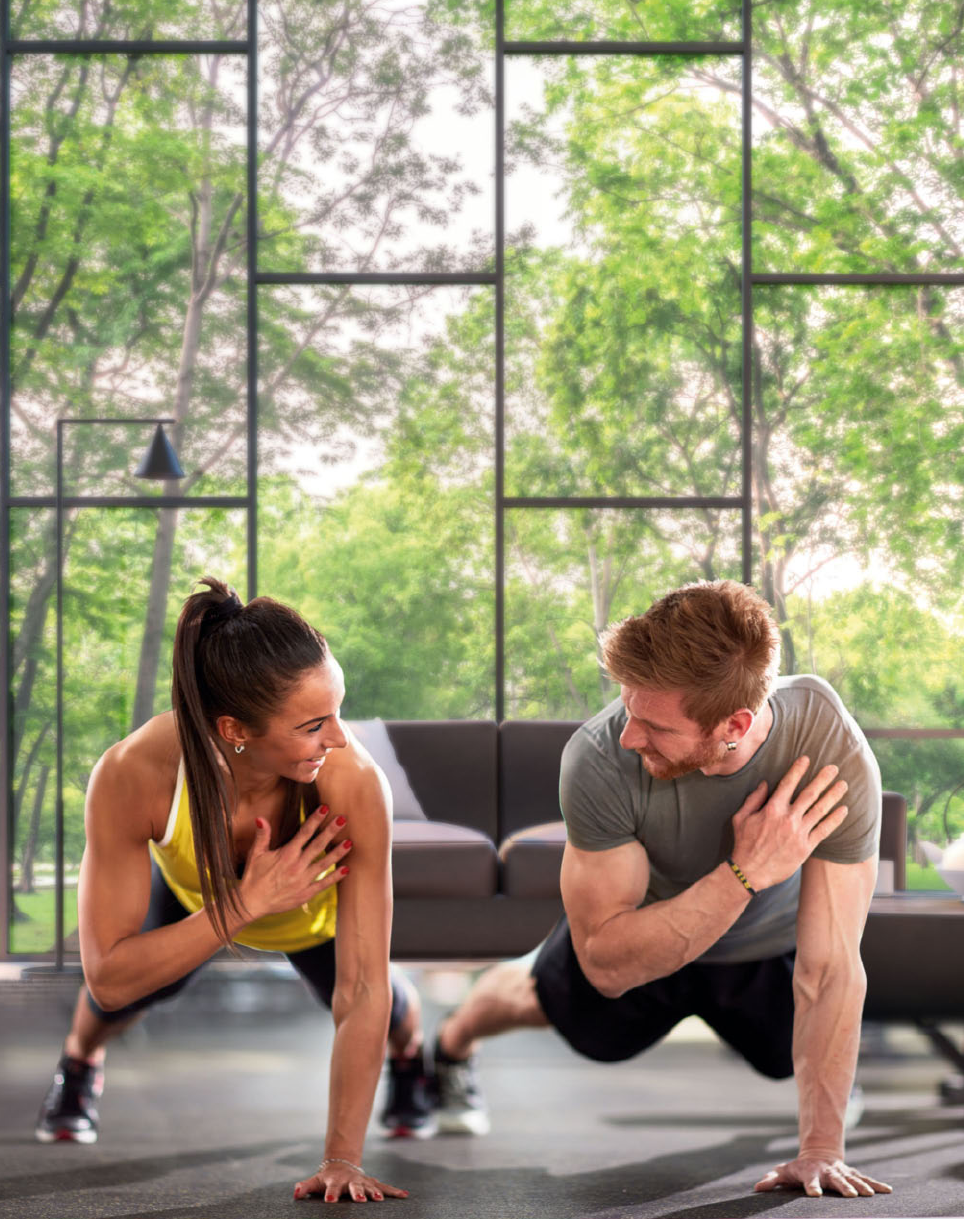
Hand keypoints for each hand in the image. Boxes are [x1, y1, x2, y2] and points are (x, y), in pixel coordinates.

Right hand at [238, 806, 351, 921]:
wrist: (251, 903)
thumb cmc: (253, 877)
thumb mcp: (255, 854)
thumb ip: (262, 836)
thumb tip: (261, 818)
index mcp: (286, 854)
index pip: (304, 833)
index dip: (315, 819)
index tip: (325, 808)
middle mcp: (297, 866)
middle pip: (318, 845)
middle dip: (331, 831)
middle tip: (343, 819)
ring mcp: (302, 881)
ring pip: (324, 864)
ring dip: (338, 853)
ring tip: (350, 843)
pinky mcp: (305, 894)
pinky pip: (323, 884)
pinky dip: (335, 877)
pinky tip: (346, 870)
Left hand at [294, 1159, 408, 1202]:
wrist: (341, 1163)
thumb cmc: (326, 1177)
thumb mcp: (315, 1181)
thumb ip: (305, 1187)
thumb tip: (295, 1193)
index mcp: (335, 1181)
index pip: (332, 1189)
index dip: (331, 1194)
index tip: (329, 1201)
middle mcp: (350, 1181)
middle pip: (354, 1187)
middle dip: (357, 1193)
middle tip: (360, 1200)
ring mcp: (362, 1181)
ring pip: (370, 1187)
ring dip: (375, 1193)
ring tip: (379, 1200)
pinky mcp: (372, 1183)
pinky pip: (384, 1187)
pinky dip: (394, 1191)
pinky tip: (405, 1195)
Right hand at [730, 756, 848, 890]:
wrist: (750, 872)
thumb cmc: (744, 844)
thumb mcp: (741, 818)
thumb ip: (753, 799)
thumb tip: (765, 783)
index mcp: (772, 809)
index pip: (788, 784)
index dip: (798, 770)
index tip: (807, 759)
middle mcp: (788, 819)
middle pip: (809, 794)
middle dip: (822, 779)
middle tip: (834, 768)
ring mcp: (798, 833)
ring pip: (820, 810)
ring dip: (833, 796)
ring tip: (843, 785)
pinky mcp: (806, 847)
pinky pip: (824, 830)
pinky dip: (834, 820)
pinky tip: (843, 810)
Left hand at [755, 1155, 891, 1197]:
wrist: (818, 1154)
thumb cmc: (798, 1168)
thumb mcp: (784, 1172)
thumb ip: (772, 1180)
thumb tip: (757, 1188)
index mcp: (811, 1173)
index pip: (810, 1180)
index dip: (811, 1187)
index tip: (814, 1194)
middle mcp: (828, 1172)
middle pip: (835, 1180)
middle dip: (843, 1187)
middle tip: (850, 1196)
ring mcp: (841, 1172)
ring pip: (852, 1179)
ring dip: (861, 1186)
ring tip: (869, 1195)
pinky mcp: (852, 1174)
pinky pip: (865, 1179)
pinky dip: (876, 1185)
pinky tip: (887, 1191)